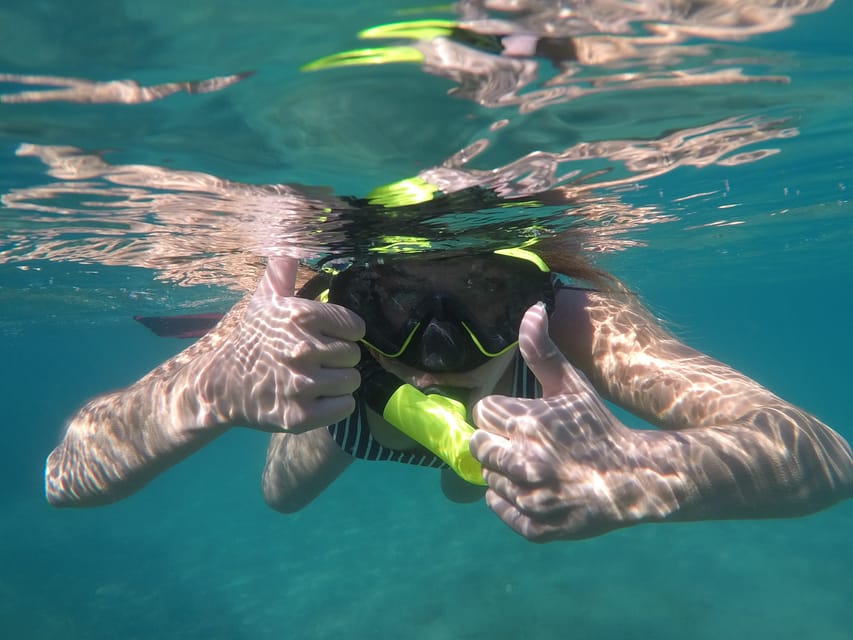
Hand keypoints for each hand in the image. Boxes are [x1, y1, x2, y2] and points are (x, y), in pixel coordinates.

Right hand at [212, 257, 364, 431]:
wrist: (221, 386)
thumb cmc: (253, 339)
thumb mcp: (265, 299)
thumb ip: (284, 269)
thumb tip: (291, 234)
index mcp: (299, 315)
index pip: (355, 327)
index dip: (343, 334)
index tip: (324, 338)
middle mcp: (301, 348)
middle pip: (354, 356)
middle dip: (339, 360)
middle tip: (314, 362)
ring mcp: (300, 384)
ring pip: (352, 382)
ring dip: (338, 383)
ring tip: (314, 381)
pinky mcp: (300, 416)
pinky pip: (345, 407)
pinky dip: (334, 406)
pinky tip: (314, 399)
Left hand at [471, 302, 646, 540]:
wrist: (634, 478)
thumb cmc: (598, 426)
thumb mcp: (572, 385)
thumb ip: (542, 350)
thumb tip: (531, 309)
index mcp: (530, 423)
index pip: (482, 412)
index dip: (499, 414)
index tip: (520, 419)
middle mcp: (527, 462)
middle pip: (477, 446)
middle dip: (495, 442)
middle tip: (522, 444)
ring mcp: (532, 497)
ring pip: (488, 478)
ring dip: (505, 472)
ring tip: (535, 466)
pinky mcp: (537, 527)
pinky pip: (500, 508)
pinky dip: (511, 501)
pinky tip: (534, 489)